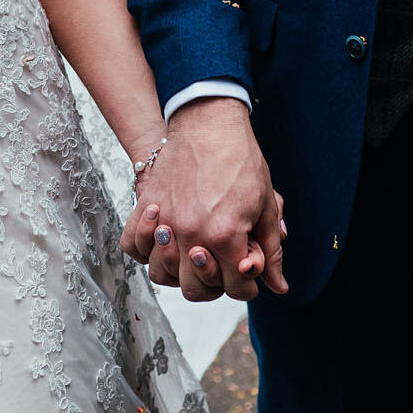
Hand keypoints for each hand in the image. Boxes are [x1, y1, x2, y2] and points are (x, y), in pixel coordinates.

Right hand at [124, 97, 286, 301]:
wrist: (209, 123)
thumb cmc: (241, 161)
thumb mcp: (265, 206)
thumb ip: (271, 251)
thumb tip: (279, 286)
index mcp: (225, 237)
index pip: (236, 286)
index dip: (247, 284)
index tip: (248, 272)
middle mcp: (190, 235)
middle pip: (195, 289)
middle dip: (215, 284)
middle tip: (223, 265)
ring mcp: (164, 222)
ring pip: (161, 274)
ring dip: (179, 271)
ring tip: (193, 254)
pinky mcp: (146, 206)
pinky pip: (133, 244)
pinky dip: (145, 249)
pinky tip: (164, 239)